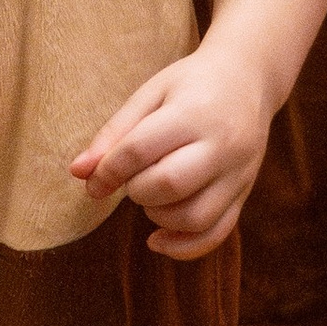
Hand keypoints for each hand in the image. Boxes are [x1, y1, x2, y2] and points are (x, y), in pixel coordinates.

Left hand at [72, 39, 272, 260]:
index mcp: (193, 112)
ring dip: (159, 218)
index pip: (140, 150)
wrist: (248, 79)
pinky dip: (183, 246)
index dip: (107, 170)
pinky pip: (216, 233)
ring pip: (195, 218)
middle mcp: (223, 145)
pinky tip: (157, 239)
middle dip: (137, 190)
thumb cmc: (190, 85)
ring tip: (151, 197)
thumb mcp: (150, 94)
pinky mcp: (244, 193)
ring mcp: (239, 173)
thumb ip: (114, 133)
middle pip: (170, 185)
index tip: (93, 179)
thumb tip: (78, 173)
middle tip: (132, 180)